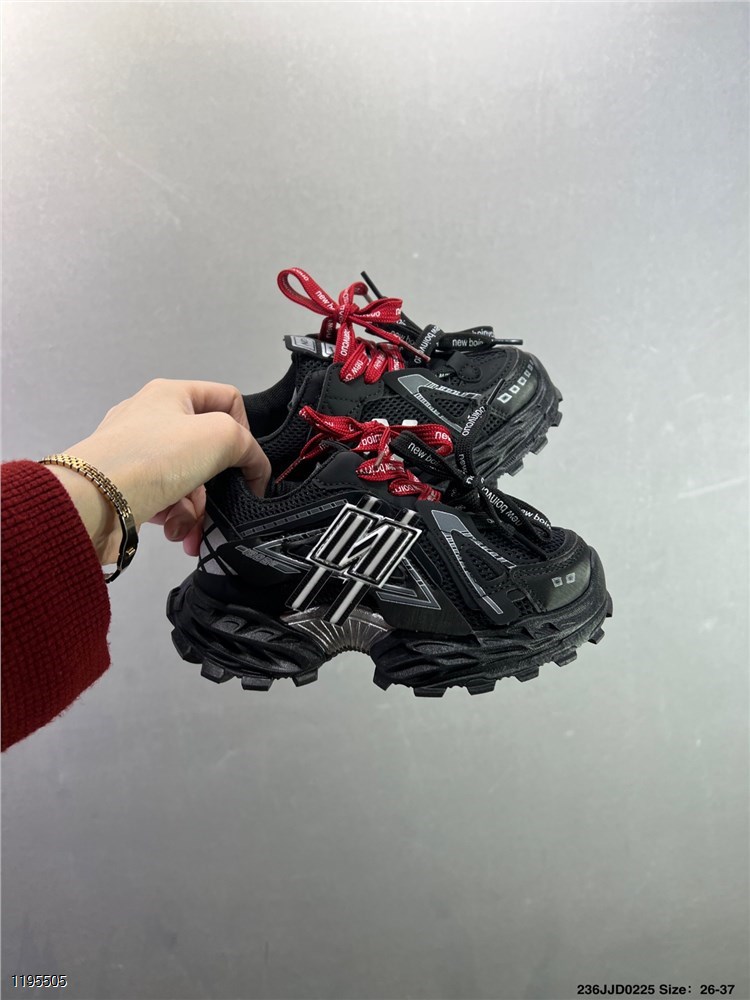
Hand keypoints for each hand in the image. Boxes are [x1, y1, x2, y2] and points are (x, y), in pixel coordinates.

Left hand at [46, 379, 270, 564]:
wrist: (93, 503)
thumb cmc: (150, 459)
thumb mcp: (219, 436)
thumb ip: (247, 446)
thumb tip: (253, 468)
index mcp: (171, 394)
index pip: (227, 400)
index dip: (245, 430)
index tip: (245, 461)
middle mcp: (152, 419)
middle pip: (208, 450)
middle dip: (219, 484)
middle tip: (223, 502)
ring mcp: (138, 453)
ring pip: (190, 481)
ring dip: (198, 509)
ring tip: (191, 528)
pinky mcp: (128, 486)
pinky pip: (167, 501)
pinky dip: (177, 519)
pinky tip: (176, 532)